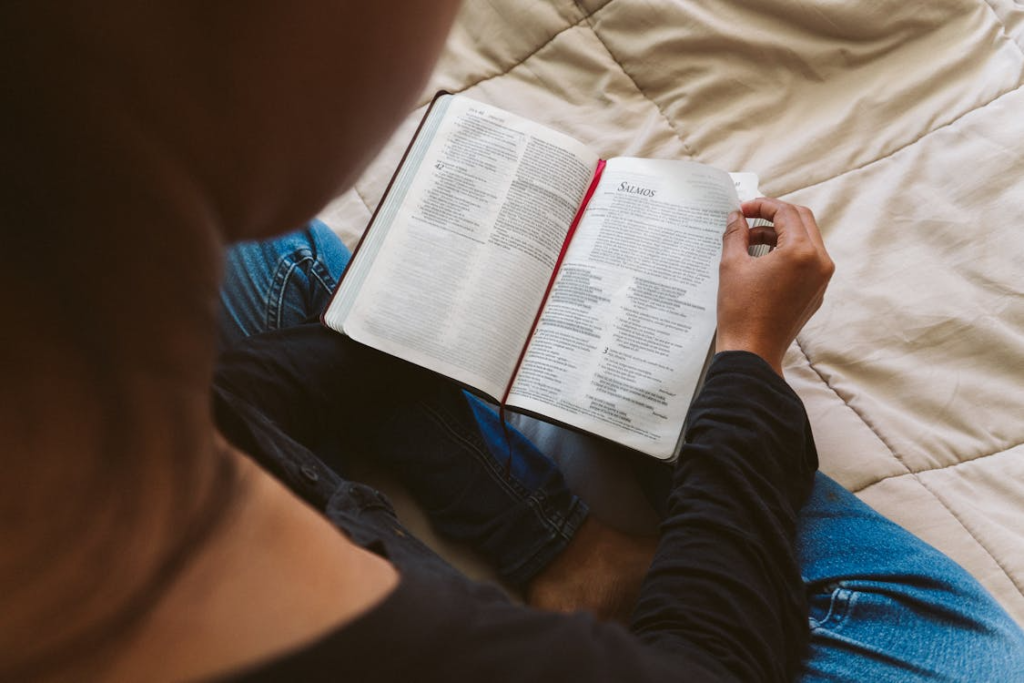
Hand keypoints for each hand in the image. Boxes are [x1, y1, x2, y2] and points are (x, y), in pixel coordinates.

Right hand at [715, 198, 833, 374]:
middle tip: (749, 217)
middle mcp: (819, 262)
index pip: (786, 212)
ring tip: (749, 241)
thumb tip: (735, 217)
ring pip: (806, 239)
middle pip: (802, 219)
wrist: (752, 352)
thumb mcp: (732, 265)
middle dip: (774, 214)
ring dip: (779, 233)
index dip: (762, 205)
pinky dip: (787, 251)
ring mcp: (821, 278)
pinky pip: (807, 260)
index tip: (743, 209)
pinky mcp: (817, 291)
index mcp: (801, 252)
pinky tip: (762, 259)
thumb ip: (735, 233)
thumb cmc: (741, 312)